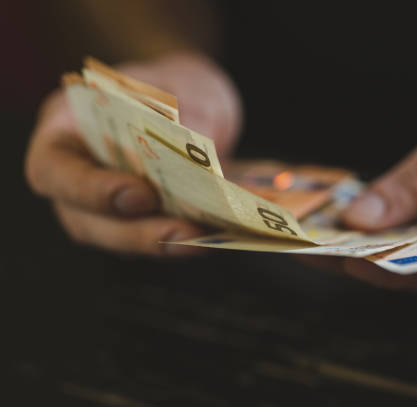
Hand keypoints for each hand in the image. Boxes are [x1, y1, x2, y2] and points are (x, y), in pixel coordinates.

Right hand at [25, 52, 241, 255]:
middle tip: (185, 233)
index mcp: (65, 130)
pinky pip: (151, 239)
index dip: (92, 190)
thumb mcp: (183, 88)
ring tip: (203, 241)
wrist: (195, 100)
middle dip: (136, 232)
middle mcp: (76, 175)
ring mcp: (103, 206)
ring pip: (119, 239)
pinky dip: (180, 241)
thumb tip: (197, 166)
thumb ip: (184, 121)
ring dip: (162, 244)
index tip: (141, 194)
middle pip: (86, 221)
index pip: (53, 170)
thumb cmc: (175, 86)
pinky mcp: (138, 222)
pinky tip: (213, 237)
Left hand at [321, 83, 416, 293]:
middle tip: (312, 250)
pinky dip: (373, 239)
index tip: (351, 261)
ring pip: (411, 267)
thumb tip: (362, 221)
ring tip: (311, 240)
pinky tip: (335, 229)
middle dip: (369, 263)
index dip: (405, 270)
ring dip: (361, 253)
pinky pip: (408, 248)